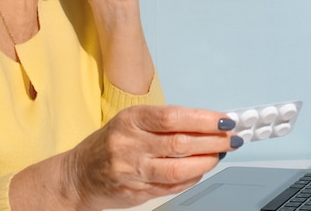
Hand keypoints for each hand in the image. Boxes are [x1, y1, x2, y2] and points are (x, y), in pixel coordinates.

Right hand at [63, 105, 242, 209]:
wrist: (78, 176)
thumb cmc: (110, 143)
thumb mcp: (132, 122)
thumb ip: (165, 122)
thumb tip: (207, 123)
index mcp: (130, 120)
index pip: (173, 117)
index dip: (203, 119)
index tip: (225, 120)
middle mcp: (130, 145)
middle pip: (180, 143)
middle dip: (213, 141)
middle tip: (232, 139)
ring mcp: (132, 171)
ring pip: (179, 169)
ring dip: (206, 162)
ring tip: (219, 155)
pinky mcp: (136, 192)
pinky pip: (172, 187)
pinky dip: (192, 178)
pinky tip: (201, 170)